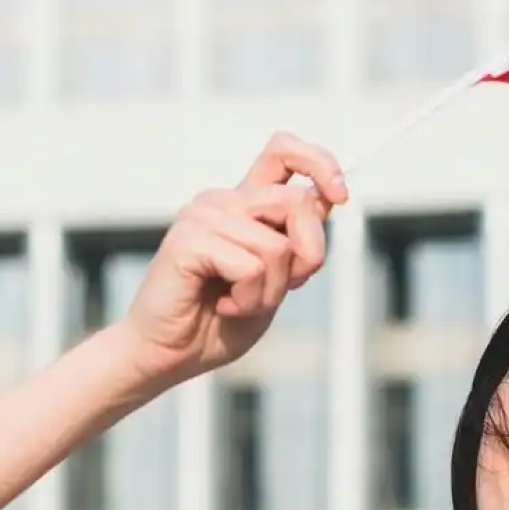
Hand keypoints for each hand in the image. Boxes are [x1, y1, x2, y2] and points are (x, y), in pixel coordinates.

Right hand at [119, 133, 347, 385]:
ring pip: (277, 246)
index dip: (320, 163)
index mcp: (244, 205)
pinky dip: (248, 300)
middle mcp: (223, 201)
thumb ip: (298, 243)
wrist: (169, 356)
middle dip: (308, 255)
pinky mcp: (188, 239)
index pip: (284, 152)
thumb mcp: (276, 281)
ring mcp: (202, 215)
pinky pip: (251, 268)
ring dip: (270, 291)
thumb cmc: (218, 323)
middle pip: (297, 202)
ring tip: (238, 304)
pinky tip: (222, 307)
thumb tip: (328, 200)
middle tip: (279, 289)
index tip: (339, 196)